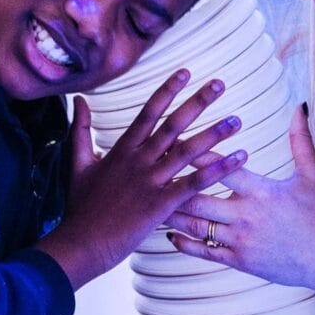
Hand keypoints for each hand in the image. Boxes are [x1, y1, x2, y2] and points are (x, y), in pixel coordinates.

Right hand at [36, 69, 247, 290]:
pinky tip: (237, 159)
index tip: (185, 71)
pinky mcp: (161, 205)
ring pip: (187, 152)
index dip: (167, 90)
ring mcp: (150, 182)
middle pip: (172, 125)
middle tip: (220, 83)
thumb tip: (79, 100)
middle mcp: (138, 161)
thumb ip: (81, 130)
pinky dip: (217, 171)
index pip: (148, 112)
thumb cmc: (79, 207)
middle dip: (197, 102)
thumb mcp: (77, 163)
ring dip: (214, 134)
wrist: (81, 243)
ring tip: (237, 120)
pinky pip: (194, 184)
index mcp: (122, 150)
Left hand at [166, 104, 314, 288]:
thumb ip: (300, 140)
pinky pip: (205, 252)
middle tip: (149, 173)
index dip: (197, 155)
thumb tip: (299, 107)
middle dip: (172, 186)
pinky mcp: (239, 261)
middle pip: (198, 198)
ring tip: (150, 202)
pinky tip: (170, 235)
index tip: (175, 141)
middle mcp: (246, 215)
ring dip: (172, 214)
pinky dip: (185, 244)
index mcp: (260, 190)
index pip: (222, 168)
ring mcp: (240, 240)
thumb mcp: (312, 175)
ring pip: (197, 226)